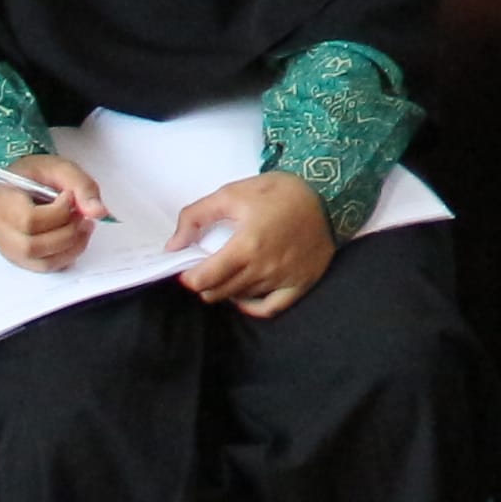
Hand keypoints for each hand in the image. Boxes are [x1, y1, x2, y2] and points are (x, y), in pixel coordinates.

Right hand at [0, 153, 109, 273]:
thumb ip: (82, 187)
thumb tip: (99, 212)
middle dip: (67, 233)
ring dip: (71, 246)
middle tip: (81, 215)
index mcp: (1, 200)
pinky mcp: (19, 257)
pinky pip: (44, 267)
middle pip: (32, 246)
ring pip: (40, 262)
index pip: (28, 220)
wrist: (25, 182)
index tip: (69, 197)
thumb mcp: (61, 168)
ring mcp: (6, 246)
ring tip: (83, 226)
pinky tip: (76, 239)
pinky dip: (67, 256)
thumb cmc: (38, 174)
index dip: (58, 212)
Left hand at [171, 173, 337, 316]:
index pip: (204, 279)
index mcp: (246, 245)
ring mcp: (283, 279)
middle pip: (218, 292)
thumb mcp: (232, 193)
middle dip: (205, 283)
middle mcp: (264, 268)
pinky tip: (244, 295)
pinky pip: (269, 309)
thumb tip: (173, 246)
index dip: (188, 277)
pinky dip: (251, 306)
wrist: (327, 194)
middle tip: (206, 269)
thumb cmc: (278, 192)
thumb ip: (196, 217)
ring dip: (227, 289)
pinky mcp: (300, 284)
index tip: (188, 268)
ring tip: (227, 273)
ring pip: (240, 298)